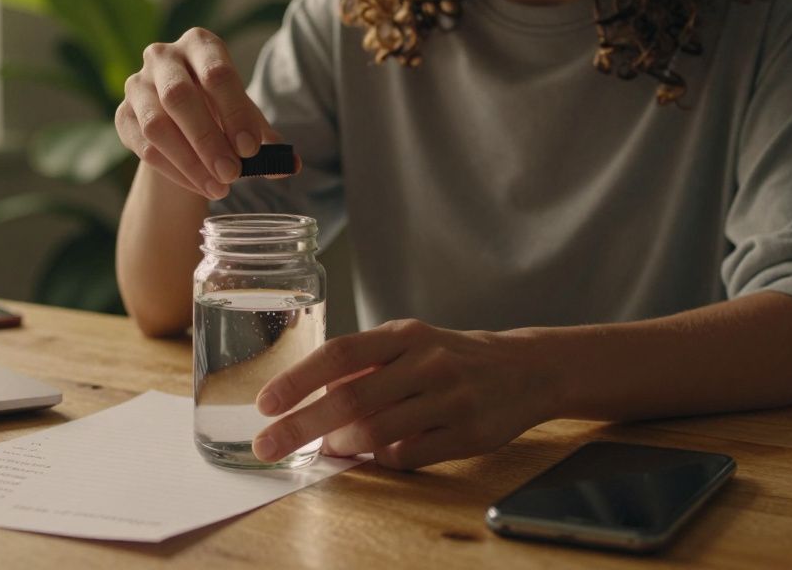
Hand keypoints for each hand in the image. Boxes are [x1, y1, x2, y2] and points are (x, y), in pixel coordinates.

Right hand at [115, 27, 276, 199]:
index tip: (251, 150)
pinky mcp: (123, 116)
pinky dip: (175, 171)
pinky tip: (200, 186)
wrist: (182, 115)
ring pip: (157, 126)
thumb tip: (291, 164)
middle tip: (233, 174)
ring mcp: (137, 85)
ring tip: (220, 187)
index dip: (235, 113)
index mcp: (199, 44)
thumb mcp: (244, 115)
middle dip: (208, 140)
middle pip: (179, 97)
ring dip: (190, 162)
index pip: (217, 74)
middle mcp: (162, 56)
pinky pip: (145, 148)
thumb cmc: (220, 108)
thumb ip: (265, 137)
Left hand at [252, 320, 559, 469]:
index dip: (299, 379)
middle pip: (351, 400)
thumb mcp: (409, 342)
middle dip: (301, 425)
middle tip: (268, 446)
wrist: (525, 369)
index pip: (341, 354)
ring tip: (331, 446)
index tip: (266, 403)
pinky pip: (408, 456)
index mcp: (405, 334)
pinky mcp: (468, 434)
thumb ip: (365, 363)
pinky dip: (383, 458)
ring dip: (344, 445)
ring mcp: (450, 399)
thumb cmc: (451, 357)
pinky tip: (380, 450)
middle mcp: (427, 363)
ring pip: (377, 433)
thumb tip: (311, 396)